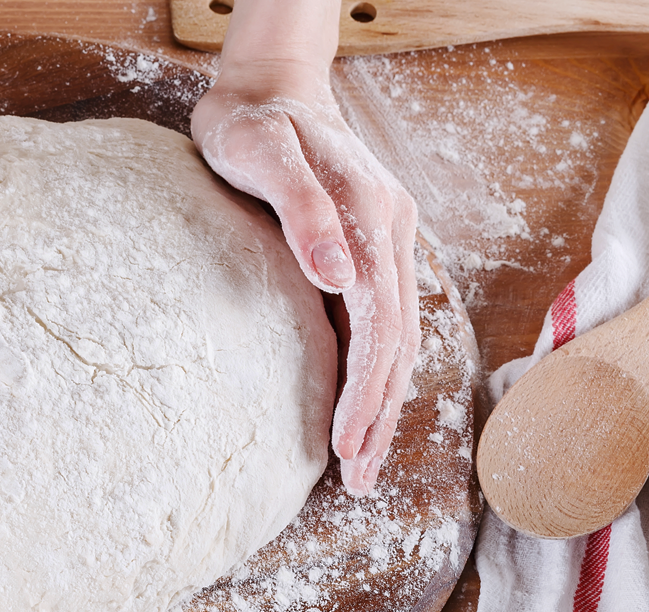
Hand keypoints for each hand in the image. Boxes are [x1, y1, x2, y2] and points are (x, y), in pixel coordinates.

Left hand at [192, 68, 418, 495]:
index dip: (368, 390)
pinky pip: (377, 325)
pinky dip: (371, 375)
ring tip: (364, 466)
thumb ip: (302, 211)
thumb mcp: (263, 153)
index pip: (381, 324)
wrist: (266, 88)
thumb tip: (341, 278)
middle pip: (398, 344)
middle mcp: (389, 235)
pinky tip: (357, 408)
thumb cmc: (253, 121)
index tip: (347, 445)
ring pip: (395, 340)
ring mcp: (381, 245)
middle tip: (362, 481)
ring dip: (382, 404)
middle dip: (381, 415)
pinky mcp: (362, 253)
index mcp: (373, 217)